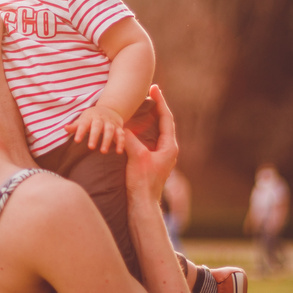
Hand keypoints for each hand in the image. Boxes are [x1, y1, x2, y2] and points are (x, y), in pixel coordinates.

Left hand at [66, 105, 125, 153]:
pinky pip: (121, 135)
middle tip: (90, 147)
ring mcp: (110, 123)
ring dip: (107, 141)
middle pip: (97, 126)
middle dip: (94, 136)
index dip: (80, 132)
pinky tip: (119, 152)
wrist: (109, 109)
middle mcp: (100, 119)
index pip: (84, 124)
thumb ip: (75, 126)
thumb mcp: (83, 119)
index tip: (77, 141)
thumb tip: (65, 128)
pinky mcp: (118, 128)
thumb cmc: (92, 118)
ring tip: (103, 152)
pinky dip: (121, 143)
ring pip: (110, 130)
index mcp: (90, 117)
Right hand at [124, 85, 177, 202]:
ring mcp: (162, 155)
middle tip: (150, 92)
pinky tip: (139, 126)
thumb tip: (123, 128)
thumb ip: (131, 139)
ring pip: (159, 130)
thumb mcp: (136, 157)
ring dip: (152, 117)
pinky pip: (152, 138)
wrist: (143, 204)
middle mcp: (168, 149)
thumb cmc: (142, 182)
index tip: (154, 88)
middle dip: (157, 106)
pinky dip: (147, 128)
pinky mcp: (154, 160)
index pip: (166, 118)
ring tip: (145, 105)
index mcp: (169, 146)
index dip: (160, 102)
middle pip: (165, 122)